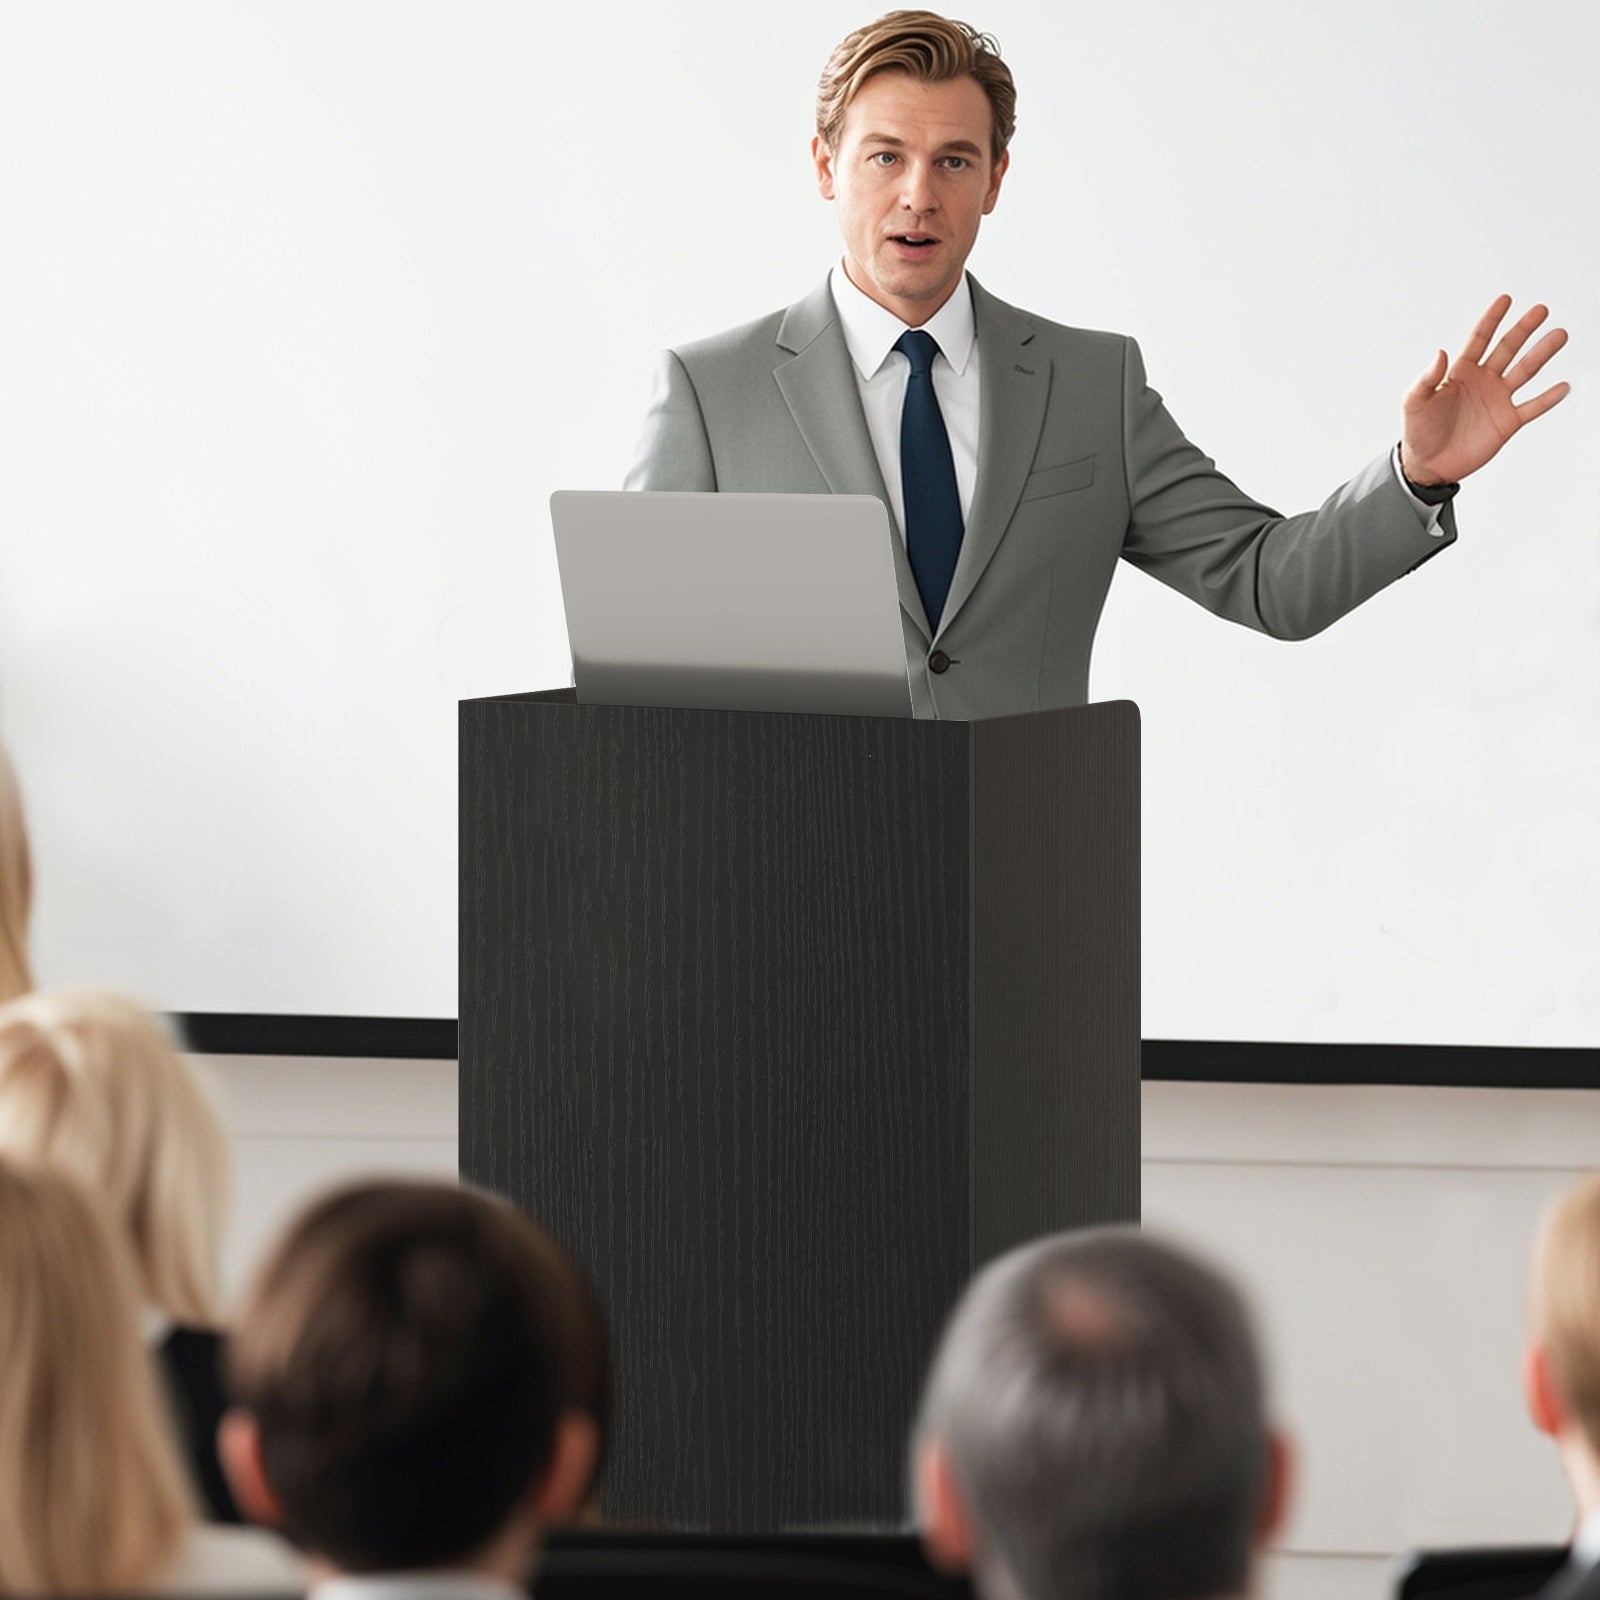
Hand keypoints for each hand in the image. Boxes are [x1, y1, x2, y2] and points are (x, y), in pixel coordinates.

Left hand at [1400, 295, 1569, 485]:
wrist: (1428, 465)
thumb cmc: (1419, 432)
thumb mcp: (1414, 403)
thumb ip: (1426, 379)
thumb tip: (1440, 353)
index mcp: (1461, 373)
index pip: (1479, 340)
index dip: (1491, 320)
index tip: (1505, 300)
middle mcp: (1483, 381)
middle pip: (1508, 349)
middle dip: (1524, 329)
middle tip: (1541, 310)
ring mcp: (1498, 400)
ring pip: (1525, 371)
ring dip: (1542, 353)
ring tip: (1559, 336)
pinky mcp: (1507, 422)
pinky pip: (1532, 407)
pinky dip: (1548, 398)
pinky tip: (1562, 386)